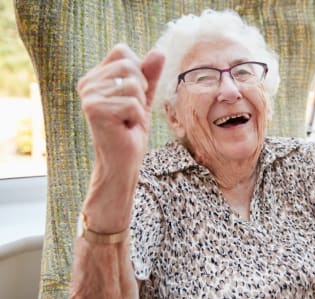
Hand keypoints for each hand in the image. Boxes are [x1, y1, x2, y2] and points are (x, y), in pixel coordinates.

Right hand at [77, 44, 163, 232]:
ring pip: (133, 85)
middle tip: (130, 112)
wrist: (122, 163)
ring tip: (127, 120)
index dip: (138, 72)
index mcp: (95, 76)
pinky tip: (125, 128)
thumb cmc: (131, 131)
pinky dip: (137, 118)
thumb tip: (159, 51)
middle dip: (141, 90)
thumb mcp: (144, 98)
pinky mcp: (95, 110)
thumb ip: (150, 75)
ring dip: (139, 106)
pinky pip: (132, 103)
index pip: (122, 51)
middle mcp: (87, 83)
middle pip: (130, 65)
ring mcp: (89, 96)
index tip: (132, 96)